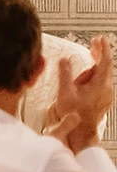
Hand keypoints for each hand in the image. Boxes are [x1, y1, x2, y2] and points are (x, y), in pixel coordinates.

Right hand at [52, 36, 113, 152]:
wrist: (81, 132)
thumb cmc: (75, 114)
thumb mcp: (65, 91)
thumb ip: (65, 73)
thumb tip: (65, 60)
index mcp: (100, 84)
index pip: (105, 61)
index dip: (102, 48)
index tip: (100, 39)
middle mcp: (106, 89)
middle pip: (105, 67)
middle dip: (99, 54)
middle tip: (93, 45)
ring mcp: (106, 95)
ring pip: (100, 76)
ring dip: (91, 70)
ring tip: (76, 77)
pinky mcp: (102, 100)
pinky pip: (99, 84)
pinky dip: (92, 77)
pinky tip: (82, 82)